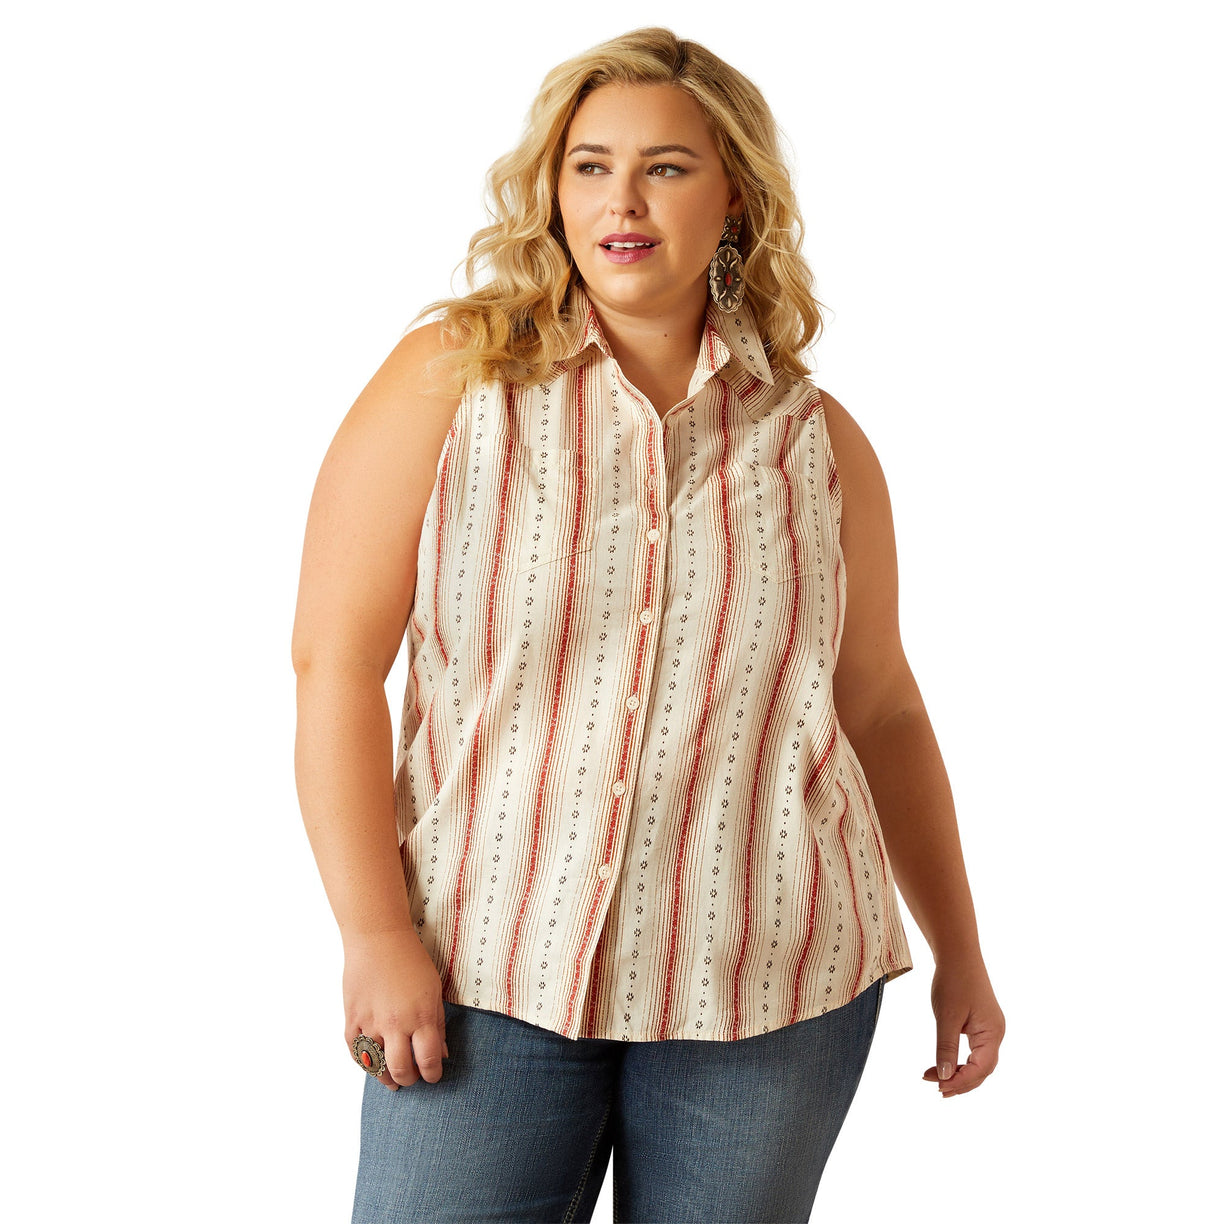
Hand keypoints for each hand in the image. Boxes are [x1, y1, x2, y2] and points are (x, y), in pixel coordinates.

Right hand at [342, 929, 448, 1090]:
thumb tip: (442, 1054)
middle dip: (410, 1079)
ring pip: (376, 1066)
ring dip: (386, 1077)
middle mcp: (395, 1024)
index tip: (434, 1076)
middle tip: (413, 1077)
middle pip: (402, 1070)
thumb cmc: (410, 960)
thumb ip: (438, 1024)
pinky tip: (372, 1063)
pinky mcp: (351, 1019)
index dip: (433, 1074)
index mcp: (421, 1016)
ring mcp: (371, 1023)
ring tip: (393, 1079)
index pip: (429, 1060)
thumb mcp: (434, 989)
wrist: (378, 938)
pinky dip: (364, 1062)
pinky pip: (355, 1053)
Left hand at [921, 956, 1003, 1097]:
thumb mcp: (947, 1017)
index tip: (939, 1087)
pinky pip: (975, 1052)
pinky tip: (945, 1065)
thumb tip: (944, 1077)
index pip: (980, 1069)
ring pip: (978, 1063)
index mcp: (992, 1033)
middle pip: (982, 1070)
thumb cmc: (954, 982)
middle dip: (960, 1082)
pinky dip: (960, 1061)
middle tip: (936, 1089)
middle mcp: (995, 1034)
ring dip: (959, 1074)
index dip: (960, 1082)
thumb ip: (946, 1047)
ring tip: (936, 1081)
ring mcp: (990, 1030)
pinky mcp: (982, 1025)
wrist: (958, 954)